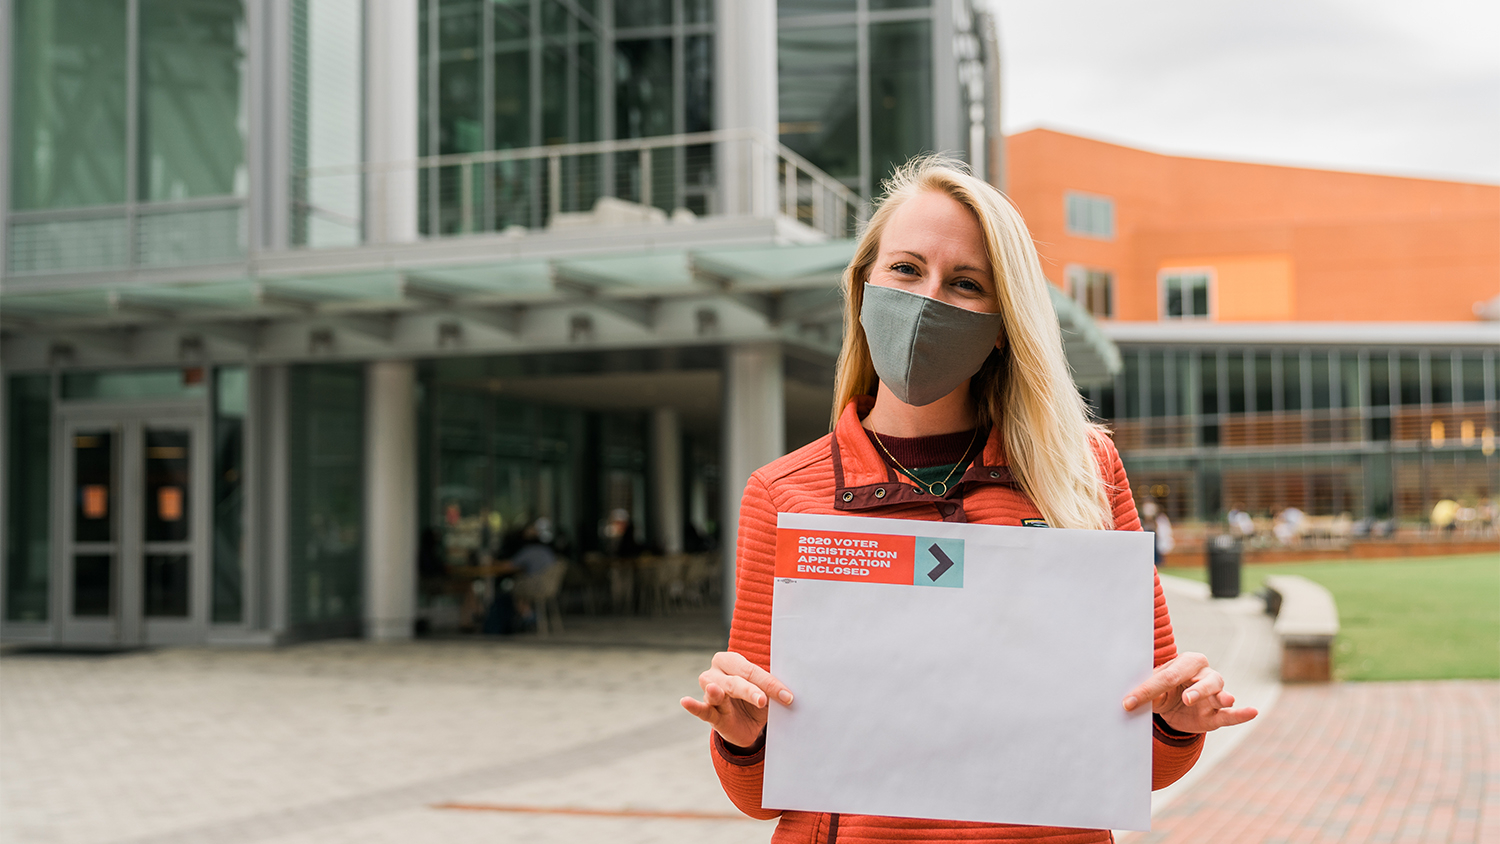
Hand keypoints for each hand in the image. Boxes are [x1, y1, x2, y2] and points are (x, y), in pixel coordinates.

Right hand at [680, 651, 793, 747]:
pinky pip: (701, 709)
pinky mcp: (709, 712)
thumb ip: (771, 690)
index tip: (787, 696)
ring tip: (716, 691)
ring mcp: (709, 692)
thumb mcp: (767, 693)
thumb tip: (787, 694)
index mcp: (732, 661)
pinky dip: (694, 706)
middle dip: (750, 690)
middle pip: (735, 680)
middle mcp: (717, 673)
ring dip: (720, 694)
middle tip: (763, 700)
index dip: (769, 683)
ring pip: (718, 692)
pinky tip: (686, 701)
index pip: (751, 670)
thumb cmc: (757, 700)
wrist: (749, 724)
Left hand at [1123, 651, 1257, 733]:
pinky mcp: (1217, 714)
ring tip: (1225, 700)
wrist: (1171, 708)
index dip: (1147, 690)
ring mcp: (1214, 694)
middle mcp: (1203, 675)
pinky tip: (1251, 711)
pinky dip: (1241, 714)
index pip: (1167, 676)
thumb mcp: (1151, 691)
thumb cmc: (1161, 691)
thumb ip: (1145, 694)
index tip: (1128, 703)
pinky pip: (1231, 714)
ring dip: (1219, 697)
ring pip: (1220, 692)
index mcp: (1184, 663)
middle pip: (1204, 679)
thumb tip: (1128, 702)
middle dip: (1196, 689)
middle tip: (1186, 698)